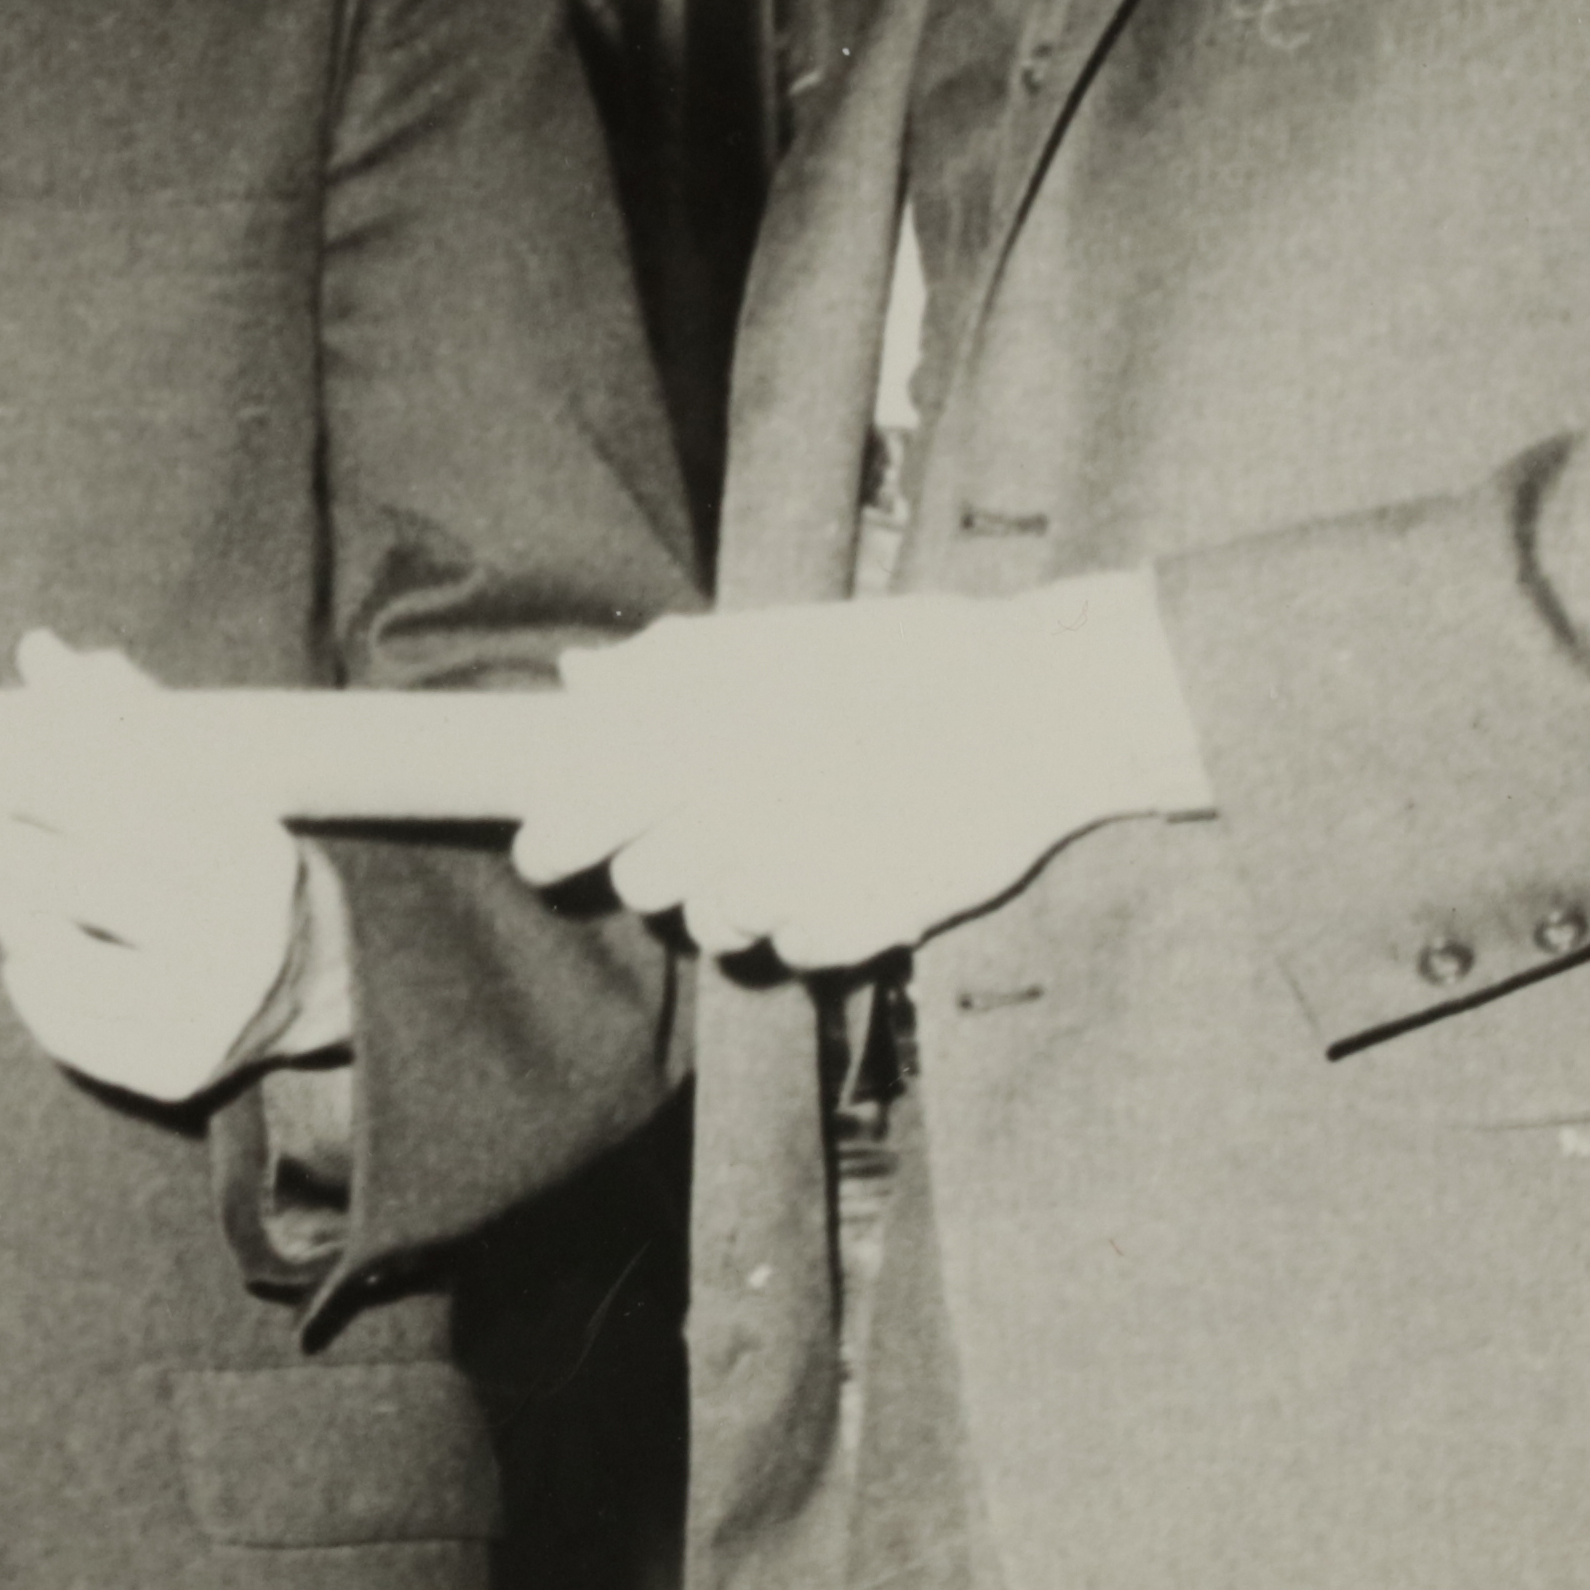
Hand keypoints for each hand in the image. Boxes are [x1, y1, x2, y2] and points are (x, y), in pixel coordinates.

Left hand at [0, 629, 330, 1109]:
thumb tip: (40, 652)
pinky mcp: (181, 1071)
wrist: (319, 976)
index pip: (128, 803)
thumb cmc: (231, 855)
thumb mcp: (204, 777)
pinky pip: (74, 1033)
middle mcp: (240, 936)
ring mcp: (212, 1012)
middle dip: (7, 846)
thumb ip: (124, 715)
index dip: (44, 777)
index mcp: (250, 850)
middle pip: (91, 883)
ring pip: (70, 964)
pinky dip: (33, 989)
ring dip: (12, 915)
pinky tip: (25, 955)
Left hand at [507, 581, 1211, 973]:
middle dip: (664, 860)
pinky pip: (793, 948)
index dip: (552, 842)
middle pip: (641, 883)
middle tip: (720, 823)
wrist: (1038, 709)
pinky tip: (852, 867)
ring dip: (740, 893)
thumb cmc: (908, 660)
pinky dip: (812, 918)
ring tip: (797, 838)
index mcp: (695, 737)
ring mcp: (790, 878)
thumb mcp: (785, 640)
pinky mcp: (851, 929)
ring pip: (715, 925)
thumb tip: (582, 677)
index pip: (569, 822)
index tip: (552, 845)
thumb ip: (674, 665)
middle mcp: (728, 813)